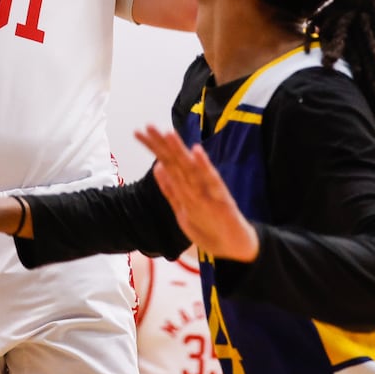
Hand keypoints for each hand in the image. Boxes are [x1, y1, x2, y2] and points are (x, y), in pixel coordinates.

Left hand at [136, 125, 258, 262]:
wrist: (236, 247)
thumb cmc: (210, 227)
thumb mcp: (183, 210)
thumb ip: (171, 190)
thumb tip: (157, 168)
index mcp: (187, 186)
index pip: (167, 162)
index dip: (153, 148)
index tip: (139, 132)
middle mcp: (197, 184)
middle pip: (177, 161)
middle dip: (162, 144)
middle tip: (148, 126)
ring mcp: (209, 190)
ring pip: (192, 168)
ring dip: (180, 150)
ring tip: (168, 133)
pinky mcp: (222, 199)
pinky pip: (212, 182)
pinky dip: (204, 166)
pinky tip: (197, 152)